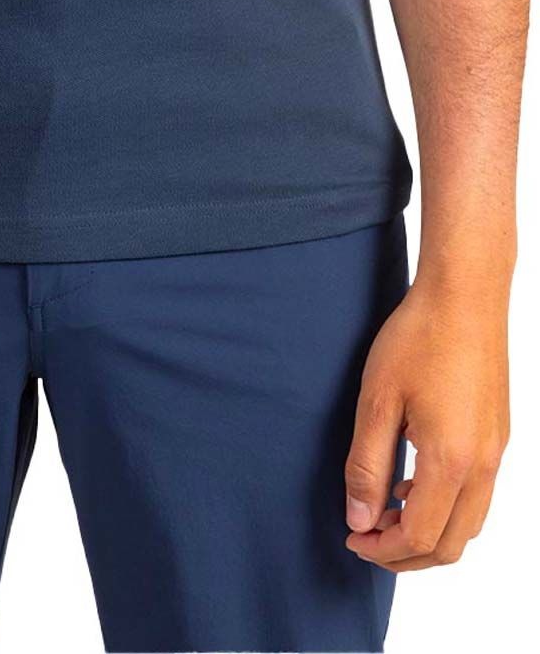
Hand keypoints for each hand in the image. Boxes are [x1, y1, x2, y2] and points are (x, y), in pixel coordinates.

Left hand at [344, 278, 508, 570]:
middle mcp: (482, 464)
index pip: (421, 537)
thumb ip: (367, 465)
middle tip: (366, 536)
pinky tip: (412, 481)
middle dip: (406, 554)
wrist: (465, 295)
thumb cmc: (419, 338)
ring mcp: (495, 451)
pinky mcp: (497, 436)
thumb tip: (359, 519)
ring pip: (469, 523)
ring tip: (385, 511)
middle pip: (451, 545)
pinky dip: (446, 507)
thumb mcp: (377, 400)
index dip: (382, 549)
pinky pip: (477, 495)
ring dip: (429, 533)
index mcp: (451, 460)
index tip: (352, 537)